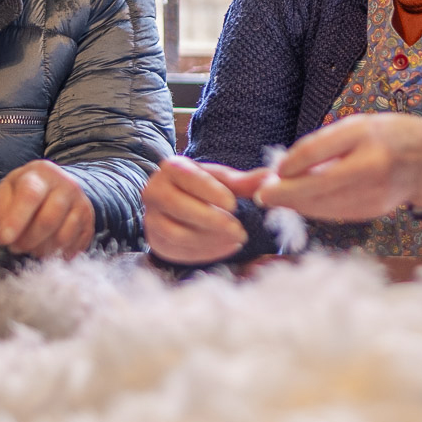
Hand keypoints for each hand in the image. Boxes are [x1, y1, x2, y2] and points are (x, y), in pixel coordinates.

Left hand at [0, 160, 95, 258]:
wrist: (52, 189)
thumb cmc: (22, 194)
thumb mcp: (4, 195)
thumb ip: (0, 212)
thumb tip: (4, 235)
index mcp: (42, 173)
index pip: (31, 195)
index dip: (16, 220)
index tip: (4, 239)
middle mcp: (67, 184)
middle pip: (48, 220)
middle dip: (27, 240)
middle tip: (15, 246)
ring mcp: (81, 202)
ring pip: (63, 236)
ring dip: (42, 249)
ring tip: (31, 245)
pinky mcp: (89, 221)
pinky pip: (75, 245)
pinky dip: (57, 253)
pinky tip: (47, 247)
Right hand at [142, 156, 267, 263]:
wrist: (185, 203)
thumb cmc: (208, 188)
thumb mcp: (226, 181)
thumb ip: (246, 181)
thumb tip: (271, 179)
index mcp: (172, 168)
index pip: (188, 178)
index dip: (211, 192)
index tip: (234, 205)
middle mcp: (154, 191)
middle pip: (178, 207)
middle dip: (212, 221)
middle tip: (240, 231)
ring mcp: (150, 217)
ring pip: (175, 232)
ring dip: (208, 240)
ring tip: (236, 241)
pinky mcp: (154, 240)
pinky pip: (175, 251)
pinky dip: (202, 253)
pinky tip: (225, 249)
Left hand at [255, 113, 421, 219]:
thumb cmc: (387, 136)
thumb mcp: (356, 126)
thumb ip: (321, 146)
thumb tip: (280, 169)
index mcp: (364, 135)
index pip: (318, 151)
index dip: (291, 164)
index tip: (273, 171)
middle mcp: (371, 165)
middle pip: (317, 186)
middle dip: (285, 193)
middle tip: (262, 194)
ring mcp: (374, 193)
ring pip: (323, 205)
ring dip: (295, 203)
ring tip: (277, 196)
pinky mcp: (372, 212)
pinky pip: (334, 212)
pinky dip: (314, 208)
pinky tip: (303, 202)